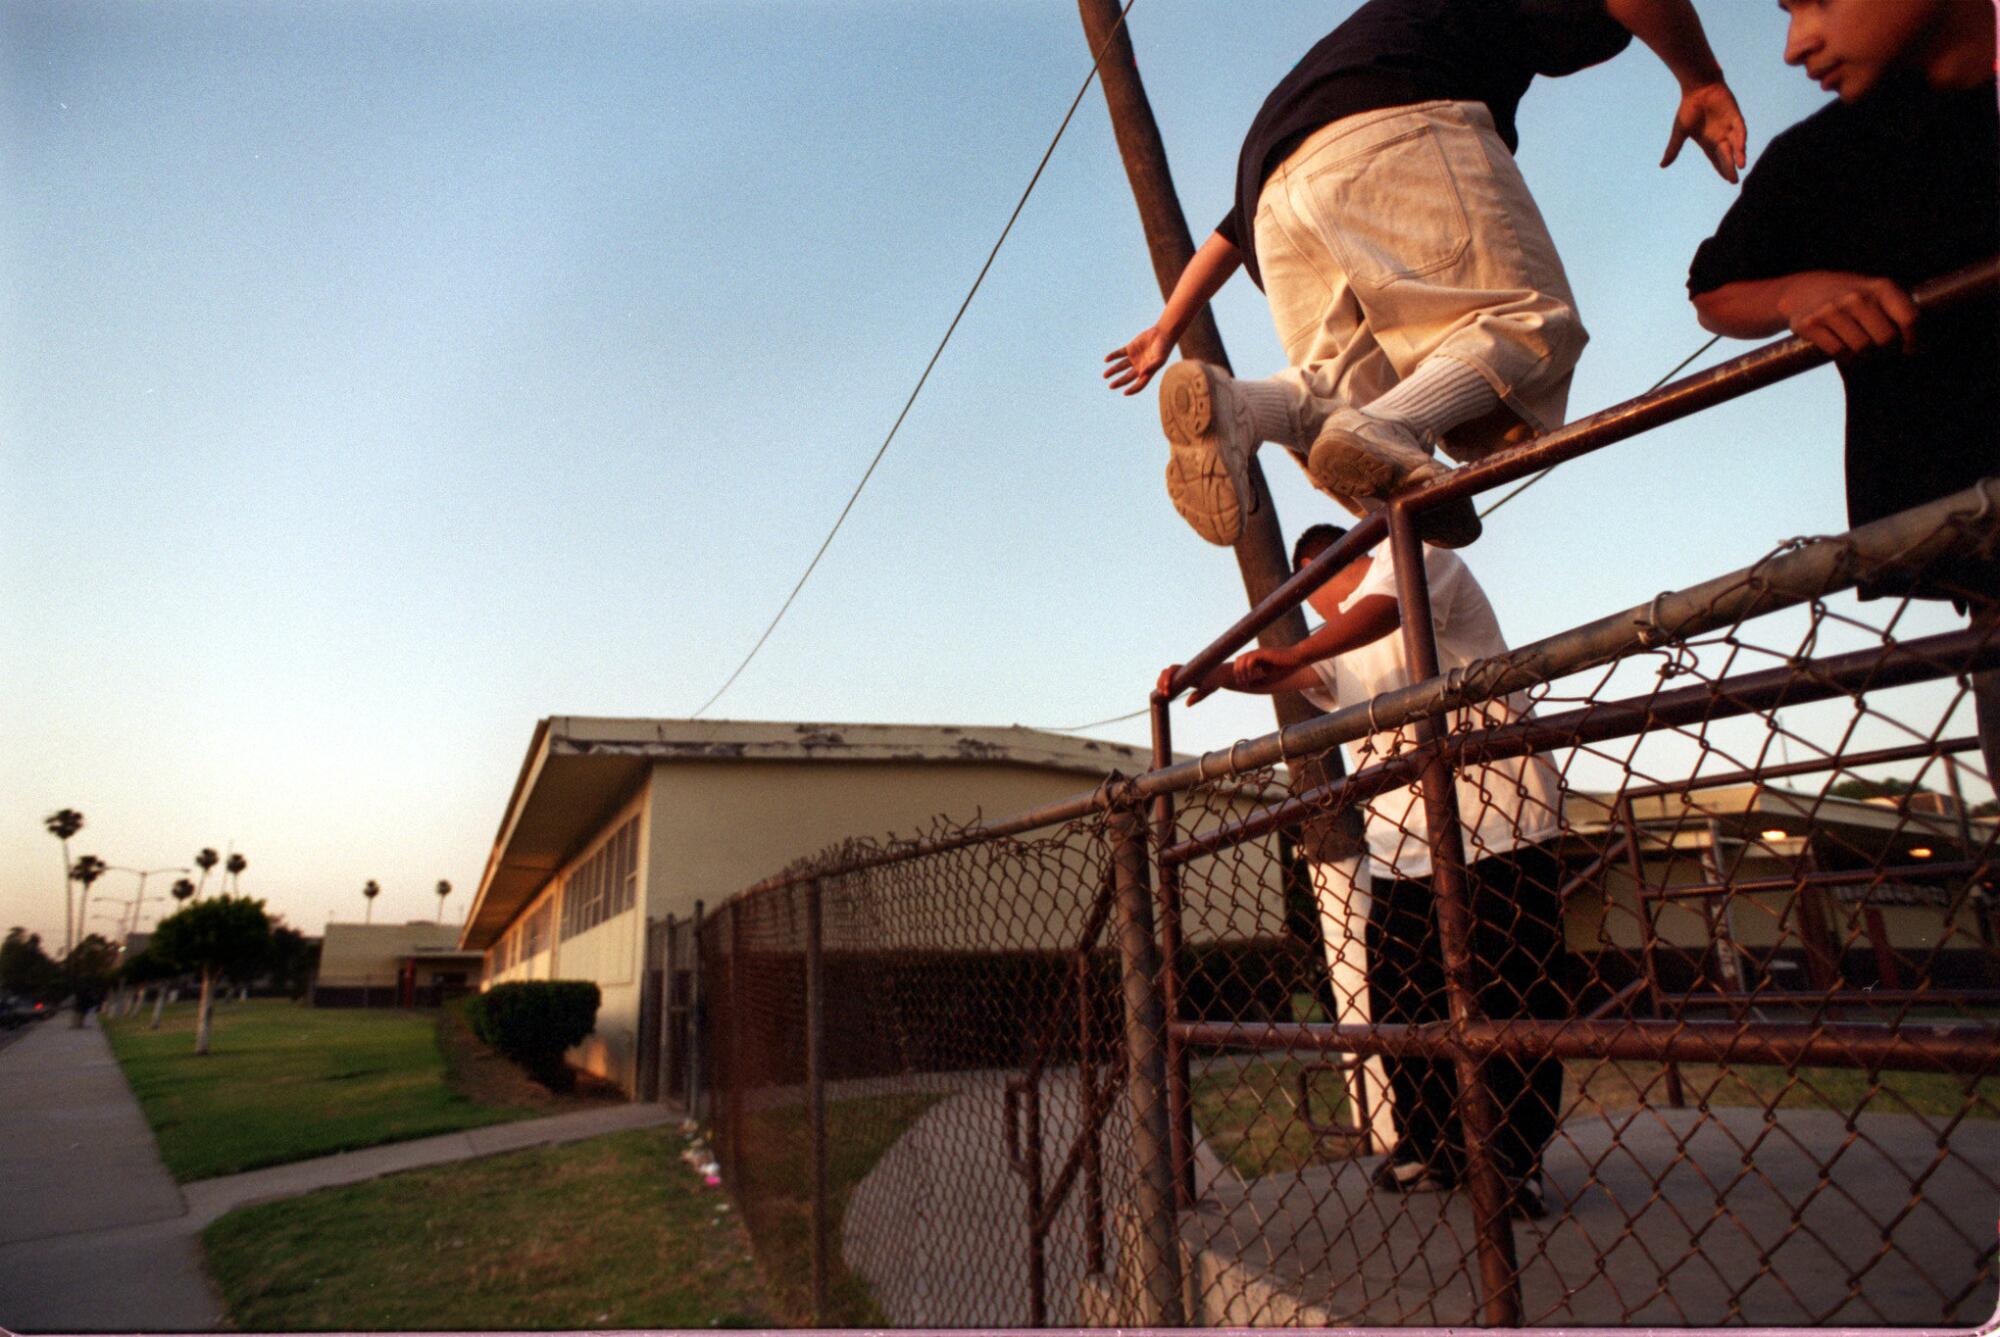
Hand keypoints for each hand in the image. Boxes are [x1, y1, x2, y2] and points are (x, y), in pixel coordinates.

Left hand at [1104, 326, 1173, 395]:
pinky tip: (1106, 359)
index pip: (1139, 384)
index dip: (1133, 389)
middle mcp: (1139, 367)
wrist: (1163, 333)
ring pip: (1121, 366)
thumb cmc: (1164, 348)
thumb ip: (1151, 367)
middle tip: (1111, 386)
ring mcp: (1134, 358)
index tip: (1125, 392)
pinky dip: (1113, 356)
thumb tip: (1142, 375)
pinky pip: (1119, 354)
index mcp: (1147, 372)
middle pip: (1127, 377)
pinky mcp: (1130, 349)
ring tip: (1105, 375)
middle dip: (1119, 382)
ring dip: (1113, 371)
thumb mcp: (1160, 359)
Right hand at [1162, 661, 1233, 705]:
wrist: (1219, 674)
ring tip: (1162, 695)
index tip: (1166, 688)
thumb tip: (1187, 704)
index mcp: (1189, 669)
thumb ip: (1198, 697)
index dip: (1167, 678)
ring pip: (1166, 674)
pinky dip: (1164, 683)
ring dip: (1161, 683)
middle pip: (1166, 671)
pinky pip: (1170, 678)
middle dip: (1161, 682)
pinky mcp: (1182, 675)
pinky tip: (1163, 693)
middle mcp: (1184, 669)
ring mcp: (1182, 671)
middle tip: (1163, 694)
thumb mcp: (1208, 689)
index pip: (1173, 670)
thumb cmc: (1214, 681)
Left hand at [1231, 648, 1295, 692]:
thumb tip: (1247, 685)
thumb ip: (1259, 681)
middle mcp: (1256, 654)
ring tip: (1245, 679)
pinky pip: (1250, 659)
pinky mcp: (1264, 653)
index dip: (1238, 673)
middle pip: (1238, 660)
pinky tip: (1251, 675)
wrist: (1297, 659)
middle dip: (1237, 672)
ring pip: (1242, 658)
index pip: (1240, 663)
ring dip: (1241, 671)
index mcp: (1257, 659)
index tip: (1242, 683)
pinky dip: (1248, 668)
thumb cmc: (1285, 668)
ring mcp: (1259, 653)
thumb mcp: (1270, 678)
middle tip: (1241, 682)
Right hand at [1661, 80, 1745, 183]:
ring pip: (1736, 144)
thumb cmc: (1688, 108)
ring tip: (1741, 166)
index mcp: (1709, 142)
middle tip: (1734, 181)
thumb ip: (1674, 149)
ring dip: (1739, 155)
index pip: (1717, 159)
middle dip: (1730, 167)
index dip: (1722, 169)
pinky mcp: (1735, 116)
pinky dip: (1741, 138)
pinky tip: (1741, 147)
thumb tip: (1662, 165)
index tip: (1728, 180)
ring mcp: (1729, 127)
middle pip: (1727, 155)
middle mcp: (1721, 136)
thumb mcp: (1680, 132)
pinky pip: (1740, 129)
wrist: (1698, 87)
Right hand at [1777, 272, 1917, 358]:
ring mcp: (1832, 310)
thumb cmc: (1851, 298)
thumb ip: (1898, 311)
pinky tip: (1847, 354)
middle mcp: (1857, 297)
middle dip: (1886, 351)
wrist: (1804, 290)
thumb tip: (1923, 347)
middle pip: (1886, 338)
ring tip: (1863, 353)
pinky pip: (1838, 352)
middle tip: (1882, 352)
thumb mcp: (1876, 293)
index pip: (1910, 318)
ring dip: (1865, 357)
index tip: (1911, 349)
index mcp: (1881, 287)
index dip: (1915, 339)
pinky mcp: (1810, 324)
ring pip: (1862, 348)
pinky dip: (1846, 358)